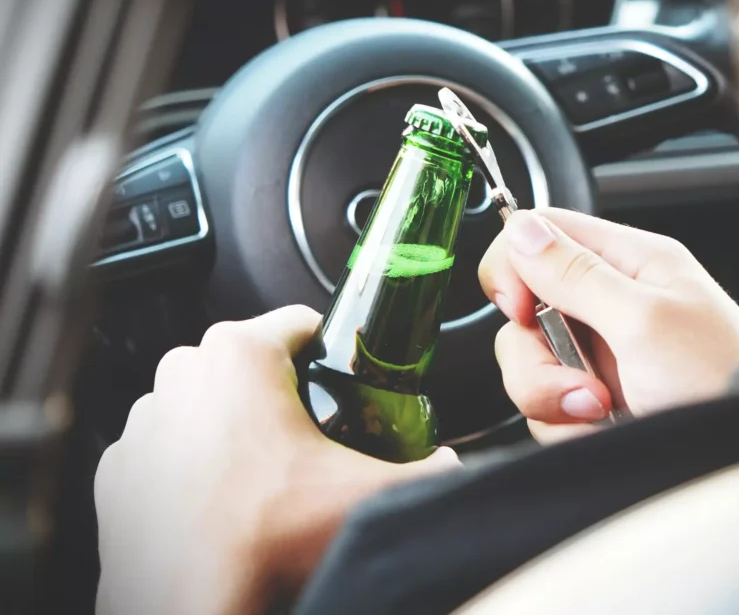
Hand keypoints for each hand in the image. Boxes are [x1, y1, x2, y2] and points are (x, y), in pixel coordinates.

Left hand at [94, 306, 457, 614]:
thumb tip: (451, 464)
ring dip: (231, 422)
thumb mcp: (369, 493)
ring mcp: (143, 419)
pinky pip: (165, 444)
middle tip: (309, 435)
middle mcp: (182, 372)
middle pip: (250, 360)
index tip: (341, 378)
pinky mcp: (117, 466)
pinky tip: (218, 495)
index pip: (300, 322)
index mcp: (240, 354)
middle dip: (280, 388)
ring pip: (203, 399)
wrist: (192, 604)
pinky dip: (188, 460)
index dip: (331, 349)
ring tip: (263, 471)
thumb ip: (430, 469)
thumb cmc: (265, 540)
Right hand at [478, 209, 738, 441]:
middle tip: (580, 379)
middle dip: (538, 354)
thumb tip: (521, 228)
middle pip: (524, 309)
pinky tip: (604, 428)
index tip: (520, 309)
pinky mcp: (592, 402)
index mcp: (631, 262)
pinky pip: (544, 408)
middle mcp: (609, 303)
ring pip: (528, 363)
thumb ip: (576, 274)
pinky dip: (565, 426)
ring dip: (552, 396)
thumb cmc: (722, 382)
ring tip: (602, 409)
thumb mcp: (645, 321)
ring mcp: (599, 355)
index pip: (543, 233)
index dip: (515, 267)